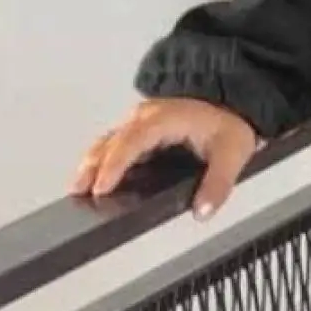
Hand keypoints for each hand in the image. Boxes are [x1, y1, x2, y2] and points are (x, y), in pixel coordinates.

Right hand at [67, 96, 259, 220]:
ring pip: (107, 141)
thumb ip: (217, 184)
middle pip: (111, 141)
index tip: (102, 187)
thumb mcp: (232, 154)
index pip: (132, 141)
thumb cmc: (228, 123)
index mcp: (165, 119)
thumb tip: (202, 210)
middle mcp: (146, 117)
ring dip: (91, 163)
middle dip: (92, 166)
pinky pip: (113, 143)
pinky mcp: (139, 129)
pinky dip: (100, 159)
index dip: (114, 165)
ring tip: (78, 189)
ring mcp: (139, 121)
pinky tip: (94, 179)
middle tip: (78, 192)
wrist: (231, 100)